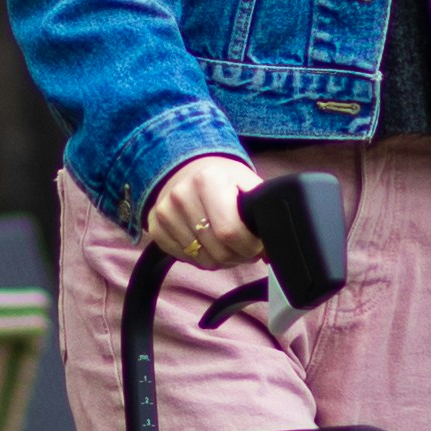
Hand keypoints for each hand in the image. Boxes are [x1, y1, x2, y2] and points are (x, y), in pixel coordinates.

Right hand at [142, 153, 262, 267]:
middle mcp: (181, 195)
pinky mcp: (155, 228)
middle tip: (245, 246)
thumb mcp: (246, 182)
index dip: (250, 246)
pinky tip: (209, 242)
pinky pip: (186, 260)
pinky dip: (202, 258)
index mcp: (207, 180)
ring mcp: (164, 213)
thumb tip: (275, 249)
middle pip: (218, 251)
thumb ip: (263, 209)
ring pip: (203, 260)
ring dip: (222, 259)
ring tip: (228, 242)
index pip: (230, 232)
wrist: (186, 169)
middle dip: (239, 256)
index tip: (258, 244)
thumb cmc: (223, 179)